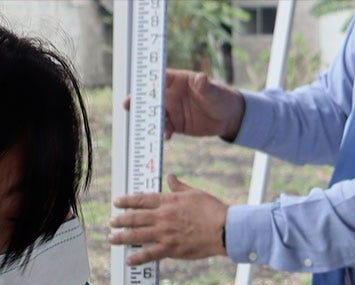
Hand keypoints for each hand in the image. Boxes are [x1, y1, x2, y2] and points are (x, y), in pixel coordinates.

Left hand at [110, 176, 229, 265]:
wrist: (224, 229)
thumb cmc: (212, 210)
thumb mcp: (194, 193)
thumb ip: (179, 187)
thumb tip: (171, 177)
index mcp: (169, 201)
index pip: (142, 199)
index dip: (127, 201)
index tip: (117, 202)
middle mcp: (163, 217)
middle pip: (135, 217)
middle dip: (120, 220)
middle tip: (111, 222)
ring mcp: (165, 233)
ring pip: (137, 235)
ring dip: (122, 237)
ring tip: (112, 238)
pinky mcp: (171, 249)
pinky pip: (150, 254)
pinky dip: (138, 257)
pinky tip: (129, 259)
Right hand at [123, 69, 243, 139]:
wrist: (228, 117)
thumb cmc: (221, 98)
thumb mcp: (214, 92)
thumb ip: (206, 86)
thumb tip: (201, 78)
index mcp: (179, 81)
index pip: (161, 78)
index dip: (149, 81)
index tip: (139, 86)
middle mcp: (172, 95)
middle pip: (151, 96)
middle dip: (139, 101)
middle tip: (127, 105)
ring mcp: (172, 110)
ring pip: (155, 114)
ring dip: (149, 120)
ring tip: (147, 126)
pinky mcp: (175, 124)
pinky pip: (164, 128)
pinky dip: (162, 133)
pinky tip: (167, 137)